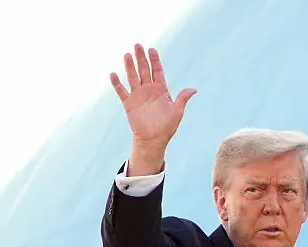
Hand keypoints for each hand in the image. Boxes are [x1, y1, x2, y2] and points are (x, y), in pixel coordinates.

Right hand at [110, 44, 195, 173]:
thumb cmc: (167, 127)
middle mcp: (148, 90)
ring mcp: (138, 96)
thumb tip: (194, 89)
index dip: (155, 61)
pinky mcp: (128, 103)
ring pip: (132, 77)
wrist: (153, 140)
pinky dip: (117, 83)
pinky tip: (113, 74)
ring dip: (129, 66)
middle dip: (141, 58)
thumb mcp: (177, 112)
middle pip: (144, 70)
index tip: (152, 50)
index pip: (157, 72)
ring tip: (127, 54)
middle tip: (137, 45)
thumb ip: (182, 99)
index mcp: (161, 90)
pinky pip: (121, 91)